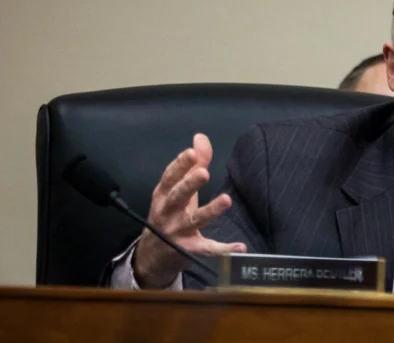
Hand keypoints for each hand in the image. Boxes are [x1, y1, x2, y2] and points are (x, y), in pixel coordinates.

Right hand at [133, 133, 246, 287]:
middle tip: (204, 172)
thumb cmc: (169, 214)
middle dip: (189, 184)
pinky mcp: (189, 250)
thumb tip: (200, 137)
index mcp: (163, 195)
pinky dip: (223, 249)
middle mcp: (167, 212)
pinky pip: (207, 249)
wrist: (152, 255)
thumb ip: (193, 164)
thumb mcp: (177, 189)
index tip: (191, 152)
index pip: (170, 177)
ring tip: (226, 200)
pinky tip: (240, 246)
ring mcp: (177, 232)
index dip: (180, 165)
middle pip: (178, 197)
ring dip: (210, 211)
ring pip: (194, 220)